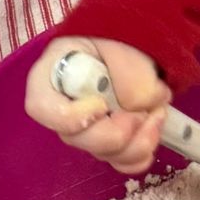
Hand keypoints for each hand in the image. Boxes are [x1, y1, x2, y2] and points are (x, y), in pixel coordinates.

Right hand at [26, 37, 170, 174]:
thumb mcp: (119, 43)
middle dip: (117, 132)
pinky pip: (124, 163)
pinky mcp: (110, 144)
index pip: (41, 109)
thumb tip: (140, 105)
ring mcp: (86, 131)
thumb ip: (127, 71)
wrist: (133, 44)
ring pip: (105, 154)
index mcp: (50, 76)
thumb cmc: (116, 36)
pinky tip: (154, 126)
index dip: (72, 117)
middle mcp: (62, 109)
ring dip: (139, 140)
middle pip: (76, 140)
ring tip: (158, 111)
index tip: (102, 105)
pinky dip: (144, 151)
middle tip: (142, 111)